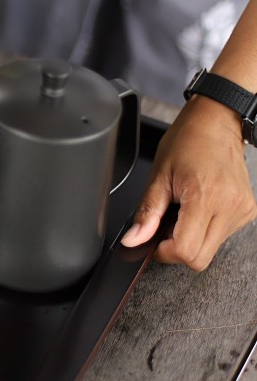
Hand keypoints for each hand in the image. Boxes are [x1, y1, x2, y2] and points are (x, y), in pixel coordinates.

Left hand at [121, 97, 256, 269]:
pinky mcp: (247, 211)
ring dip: (192, 239)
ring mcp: (242, 211)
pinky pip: (222, 236)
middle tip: (165, 226)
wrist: (217, 122)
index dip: (163, 251)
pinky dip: (205, 230)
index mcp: (206, 197)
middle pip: (200, 258)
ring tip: (183, 210)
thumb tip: (134, 240)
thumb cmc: (188, 141)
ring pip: (211, 250)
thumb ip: (146, 212)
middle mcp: (230, 207)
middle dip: (177, 249)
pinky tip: (198, 209)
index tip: (153, 239)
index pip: (186, 250)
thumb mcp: (158, 175)